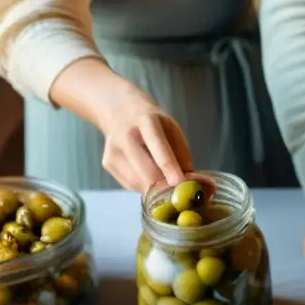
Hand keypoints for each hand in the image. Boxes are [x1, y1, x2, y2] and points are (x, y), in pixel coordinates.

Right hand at [49, 58, 191, 192]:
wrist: (119, 110)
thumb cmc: (153, 122)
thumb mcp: (172, 130)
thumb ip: (183, 156)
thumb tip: (198, 184)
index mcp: (145, 122)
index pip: (157, 147)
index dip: (169, 167)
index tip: (180, 182)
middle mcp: (125, 137)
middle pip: (146, 172)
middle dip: (167, 186)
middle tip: (183, 193)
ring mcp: (112, 151)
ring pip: (139, 183)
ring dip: (158, 190)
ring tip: (168, 184)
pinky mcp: (107, 164)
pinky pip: (131, 185)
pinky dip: (146, 188)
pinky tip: (152, 178)